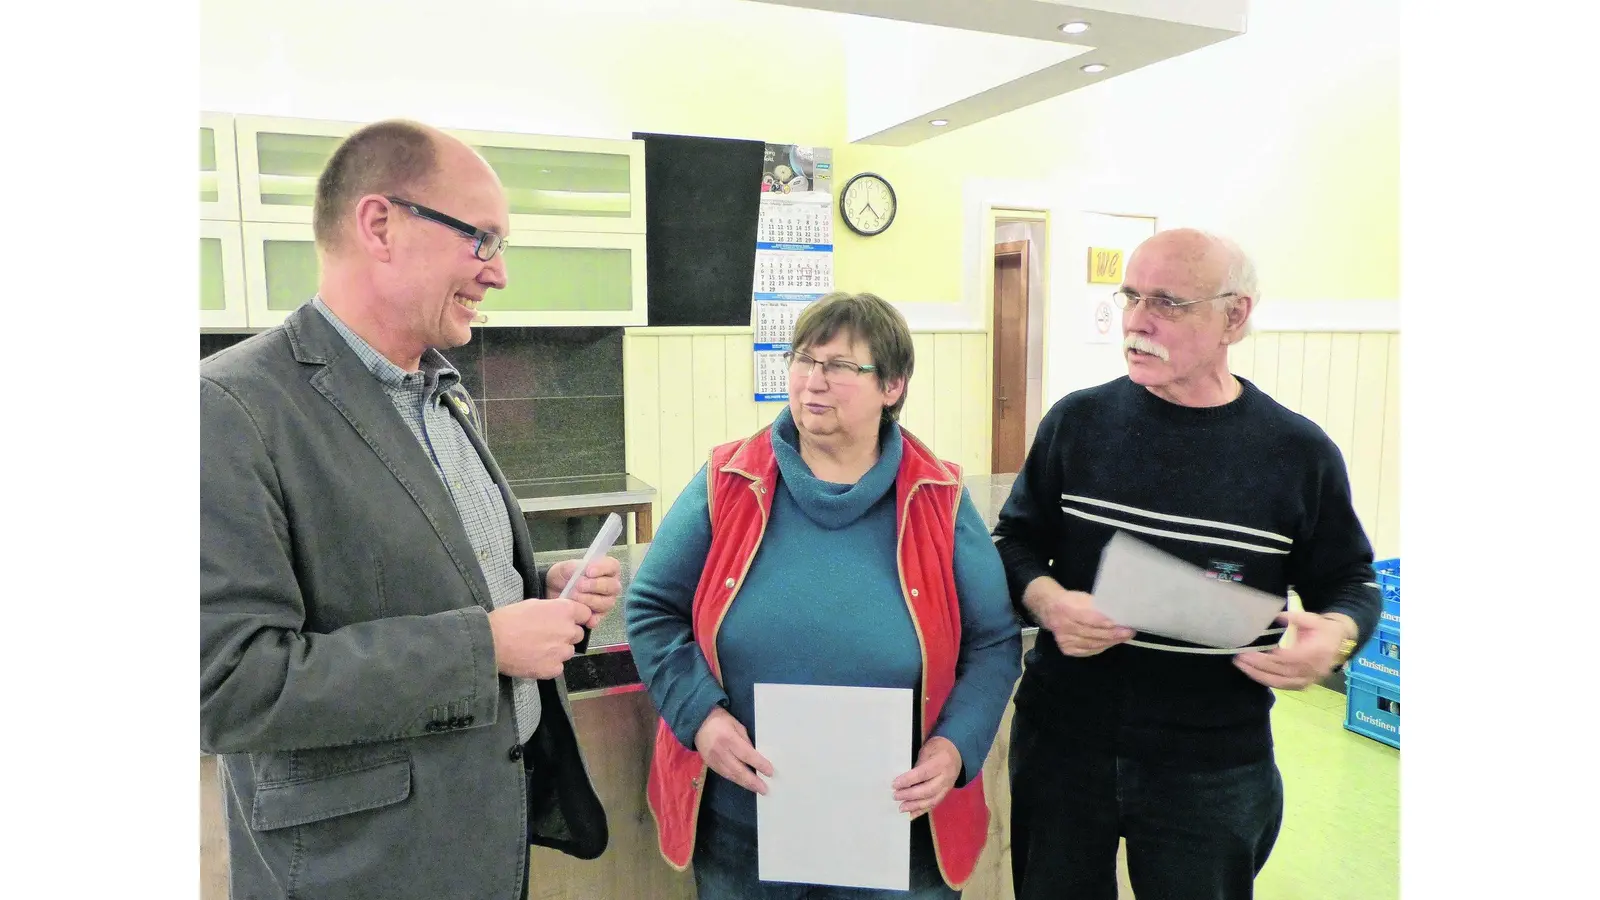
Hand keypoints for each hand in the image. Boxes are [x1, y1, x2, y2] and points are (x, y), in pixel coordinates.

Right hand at [486, 598, 589, 678]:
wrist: (492, 642)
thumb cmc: (508, 620)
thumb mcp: (534, 604)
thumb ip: (553, 610)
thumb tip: (559, 615)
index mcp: (564, 611)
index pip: (586, 614)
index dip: (578, 618)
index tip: (570, 621)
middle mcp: (568, 631)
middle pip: (578, 634)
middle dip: (566, 635)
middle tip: (547, 635)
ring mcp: (562, 652)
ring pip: (568, 651)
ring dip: (558, 650)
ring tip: (537, 648)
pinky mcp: (553, 669)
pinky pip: (558, 666)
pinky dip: (549, 664)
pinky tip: (534, 659)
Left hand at [544, 556, 621, 628]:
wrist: (552, 592)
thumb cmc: (564, 576)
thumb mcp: (565, 568)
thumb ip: (575, 567)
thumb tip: (584, 569)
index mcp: (607, 569)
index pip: (613, 566)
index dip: (603, 569)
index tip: (588, 571)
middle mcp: (611, 585)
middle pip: (613, 586)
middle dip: (595, 585)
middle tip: (578, 585)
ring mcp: (607, 601)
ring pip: (606, 602)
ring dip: (589, 599)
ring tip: (573, 596)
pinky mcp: (599, 615)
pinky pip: (599, 618)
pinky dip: (591, 618)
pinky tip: (584, 617)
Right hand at [694, 706, 773, 794]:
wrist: (696, 723)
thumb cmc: (720, 720)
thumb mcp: (736, 724)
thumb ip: (745, 740)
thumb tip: (754, 755)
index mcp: (728, 738)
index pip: (746, 754)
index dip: (759, 764)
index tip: (769, 772)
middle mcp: (720, 752)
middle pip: (738, 770)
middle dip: (752, 781)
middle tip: (764, 789)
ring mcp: (713, 760)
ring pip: (731, 775)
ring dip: (744, 784)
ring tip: (756, 789)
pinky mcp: (709, 765)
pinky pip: (724, 775)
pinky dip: (735, 780)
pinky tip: (743, 783)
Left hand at [893, 737, 962, 817]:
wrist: (956, 752)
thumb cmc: (938, 749)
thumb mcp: (927, 750)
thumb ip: (917, 764)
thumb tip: (902, 779)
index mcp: (941, 763)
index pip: (923, 773)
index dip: (908, 780)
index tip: (895, 784)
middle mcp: (946, 777)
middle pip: (928, 790)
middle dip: (910, 795)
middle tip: (895, 796)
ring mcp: (947, 787)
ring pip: (932, 800)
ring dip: (915, 806)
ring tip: (901, 808)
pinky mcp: (945, 794)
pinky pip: (934, 804)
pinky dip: (922, 811)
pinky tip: (911, 815)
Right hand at [1023, 577, 1133, 656]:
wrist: (1048, 608)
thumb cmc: (1070, 600)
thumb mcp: (1081, 597)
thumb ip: (1096, 605)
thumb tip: (1118, 612)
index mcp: (1066, 608)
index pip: (1088, 617)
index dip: (1105, 622)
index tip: (1122, 623)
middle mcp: (1063, 626)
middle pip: (1092, 633)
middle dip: (1113, 633)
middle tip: (1129, 631)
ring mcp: (1064, 639)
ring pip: (1092, 644)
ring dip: (1110, 641)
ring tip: (1124, 637)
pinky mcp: (1066, 649)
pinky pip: (1088, 650)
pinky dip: (1101, 647)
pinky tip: (1110, 642)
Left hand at [1234, 611, 1353, 689]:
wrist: (1341, 644)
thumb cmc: (1324, 630)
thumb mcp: (1313, 619)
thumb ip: (1295, 618)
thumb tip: (1276, 616)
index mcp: (1314, 653)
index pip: (1286, 658)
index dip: (1266, 657)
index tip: (1249, 652)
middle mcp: (1312, 670)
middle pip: (1280, 672)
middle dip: (1257, 666)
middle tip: (1238, 658)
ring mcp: (1309, 679)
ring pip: (1280, 682)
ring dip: (1259, 675)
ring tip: (1242, 666)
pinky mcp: (1305, 684)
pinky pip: (1284, 686)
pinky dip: (1268, 681)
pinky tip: (1254, 674)